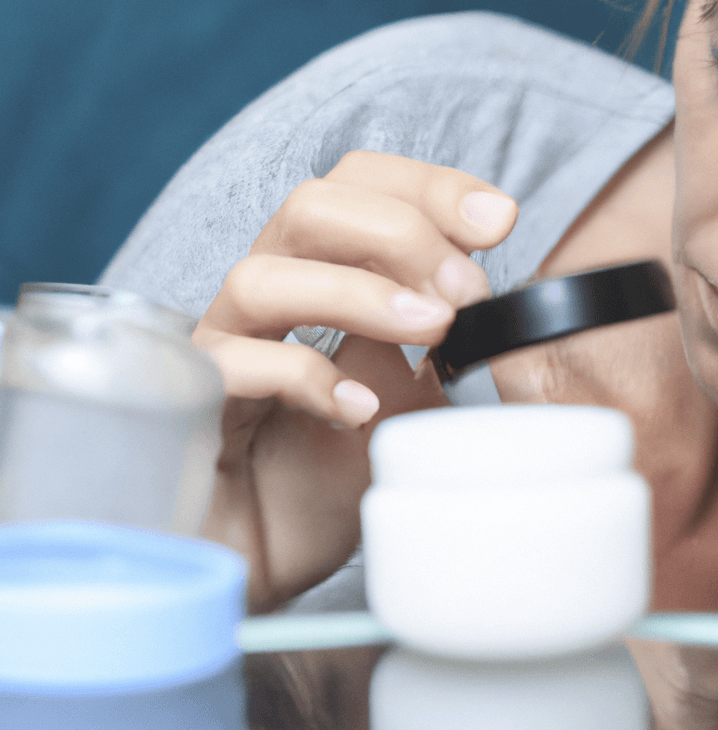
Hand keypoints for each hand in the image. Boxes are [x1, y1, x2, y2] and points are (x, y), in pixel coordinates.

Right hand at [192, 151, 517, 609]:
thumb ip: (436, 339)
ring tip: (431, 330)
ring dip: (360, 294)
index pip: (359, 186)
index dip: (430, 186)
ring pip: (264, 276)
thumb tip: (482, 290)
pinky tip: (361, 408)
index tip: (500, 219)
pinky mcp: (194, 408)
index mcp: (319, 272)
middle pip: (309, 206)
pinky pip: (235, 368)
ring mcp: (223, 345)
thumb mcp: (412, 392)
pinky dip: (306, 377)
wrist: (272, 554)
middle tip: (466, 288)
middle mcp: (266, 293)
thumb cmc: (335, 469)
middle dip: (401, 231)